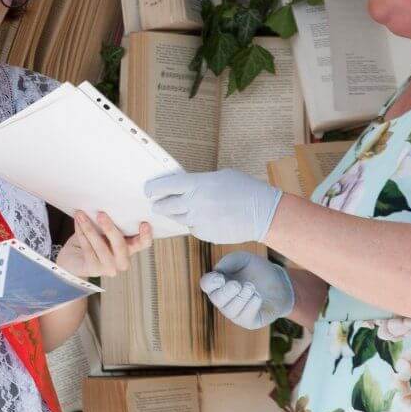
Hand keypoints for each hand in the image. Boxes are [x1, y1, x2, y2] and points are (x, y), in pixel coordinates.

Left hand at [56, 211, 153, 277]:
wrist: (73, 258)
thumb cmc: (92, 240)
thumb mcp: (104, 230)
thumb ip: (111, 222)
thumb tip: (107, 205)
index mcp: (129, 248)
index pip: (143, 244)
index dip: (146, 235)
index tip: (144, 223)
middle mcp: (122, 260)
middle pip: (121, 246)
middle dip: (110, 229)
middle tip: (101, 214)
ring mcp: (109, 267)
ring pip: (101, 247)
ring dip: (89, 228)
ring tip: (81, 215)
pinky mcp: (94, 269)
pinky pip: (88, 249)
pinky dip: (81, 234)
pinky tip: (78, 223)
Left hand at [143, 169, 283, 244]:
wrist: (263, 213)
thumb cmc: (245, 189)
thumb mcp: (220, 176)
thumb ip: (200, 182)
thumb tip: (185, 187)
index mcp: (197, 185)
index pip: (165, 186)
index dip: (153, 189)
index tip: (148, 190)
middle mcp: (194, 204)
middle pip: (165, 206)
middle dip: (160, 205)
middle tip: (157, 204)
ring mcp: (199, 221)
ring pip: (178, 219)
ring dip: (177, 214)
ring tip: (182, 209)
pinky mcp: (205, 235)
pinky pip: (193, 228)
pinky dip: (194, 224)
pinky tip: (206, 218)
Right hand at [200, 251, 294, 329]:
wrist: (280, 283)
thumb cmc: (258, 270)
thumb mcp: (244, 259)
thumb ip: (230, 261)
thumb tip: (217, 270)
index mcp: (219, 283)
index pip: (206, 284)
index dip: (210, 282)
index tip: (220, 277)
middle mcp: (224, 300)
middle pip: (217, 299)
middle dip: (226, 292)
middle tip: (237, 285)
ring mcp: (236, 312)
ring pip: (230, 310)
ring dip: (241, 298)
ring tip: (252, 288)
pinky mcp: (249, 321)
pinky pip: (245, 318)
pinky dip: (251, 306)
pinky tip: (257, 297)